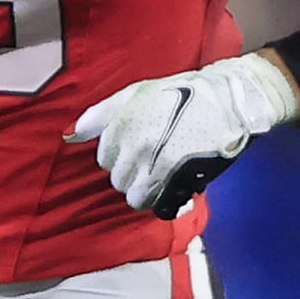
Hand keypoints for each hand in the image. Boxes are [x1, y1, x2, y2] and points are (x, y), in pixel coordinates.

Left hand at [67, 52, 299, 216]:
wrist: (229, 101)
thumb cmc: (183, 93)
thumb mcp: (137, 93)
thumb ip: (101, 114)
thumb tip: (70, 135)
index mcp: (123, 123)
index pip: (104, 158)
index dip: (120, 155)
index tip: (138, 147)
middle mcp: (135, 146)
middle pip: (117, 179)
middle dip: (131, 173)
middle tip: (153, 159)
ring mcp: (156, 165)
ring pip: (132, 196)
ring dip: (144, 190)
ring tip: (161, 176)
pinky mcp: (178, 180)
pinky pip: (155, 205)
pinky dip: (160, 201)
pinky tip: (170, 188)